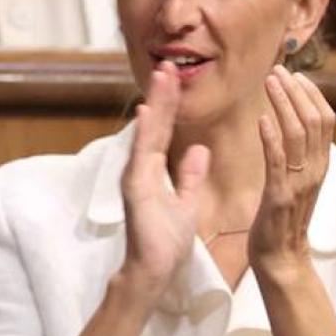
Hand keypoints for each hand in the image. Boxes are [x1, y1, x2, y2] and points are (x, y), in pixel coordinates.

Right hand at [117, 62, 209, 298]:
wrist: (153, 271)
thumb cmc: (166, 243)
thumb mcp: (186, 202)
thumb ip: (190, 176)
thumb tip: (201, 150)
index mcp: (153, 172)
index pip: (164, 132)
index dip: (170, 106)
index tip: (177, 79)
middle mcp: (140, 170)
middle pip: (152, 127)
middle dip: (161, 96)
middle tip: (167, 65)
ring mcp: (135, 179)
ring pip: (146, 135)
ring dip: (153, 106)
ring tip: (161, 78)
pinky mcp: (135, 191)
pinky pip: (140, 158)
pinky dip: (142, 135)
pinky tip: (145, 114)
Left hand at [249, 65, 333, 283]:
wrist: (280, 258)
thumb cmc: (281, 220)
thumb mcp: (295, 183)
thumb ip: (297, 157)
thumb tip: (289, 128)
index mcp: (320, 165)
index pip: (325, 120)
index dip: (312, 95)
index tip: (295, 75)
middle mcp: (316, 170)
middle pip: (315, 120)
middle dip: (297, 92)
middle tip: (279, 70)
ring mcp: (300, 183)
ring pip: (299, 134)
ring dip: (284, 104)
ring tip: (271, 83)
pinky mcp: (280, 196)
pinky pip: (279, 162)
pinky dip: (271, 138)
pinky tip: (261, 119)